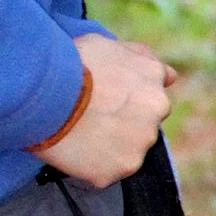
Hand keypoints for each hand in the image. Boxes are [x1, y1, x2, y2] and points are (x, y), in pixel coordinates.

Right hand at [42, 33, 177, 187]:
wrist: (46, 92)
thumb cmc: (70, 63)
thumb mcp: (105, 44)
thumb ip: (138, 57)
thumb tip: (168, 74)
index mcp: (153, 77)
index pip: (153, 95)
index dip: (129, 100)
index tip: (109, 102)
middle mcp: (157, 110)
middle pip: (143, 124)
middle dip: (123, 123)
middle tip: (91, 118)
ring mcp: (141, 142)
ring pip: (128, 149)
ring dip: (110, 146)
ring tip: (80, 134)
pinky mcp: (120, 168)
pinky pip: (108, 171)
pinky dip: (93, 166)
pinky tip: (75, 151)